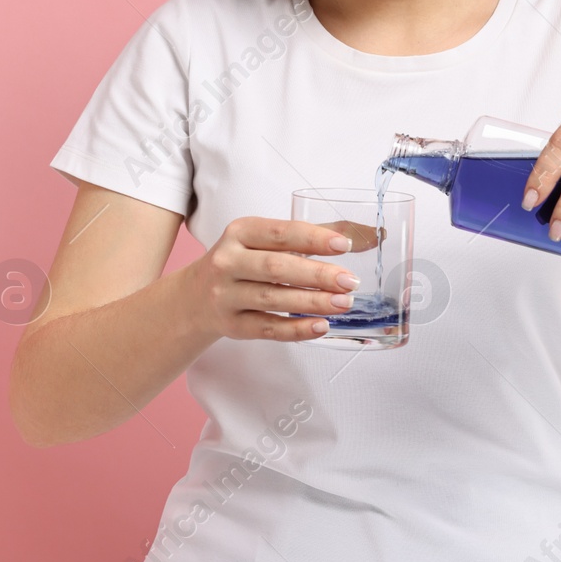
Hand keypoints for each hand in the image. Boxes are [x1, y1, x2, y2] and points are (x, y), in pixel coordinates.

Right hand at [179, 217, 373, 341]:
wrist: (194, 298)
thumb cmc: (241, 263)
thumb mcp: (263, 242)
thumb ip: (310, 237)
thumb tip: (366, 235)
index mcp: (240, 232)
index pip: (279, 232)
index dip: (313, 238)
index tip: (343, 245)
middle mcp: (228, 261)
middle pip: (276, 267)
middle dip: (317, 275)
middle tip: (350, 281)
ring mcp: (226, 295)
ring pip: (272, 299)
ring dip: (312, 302)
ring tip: (343, 303)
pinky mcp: (231, 325)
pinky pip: (267, 328)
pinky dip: (296, 329)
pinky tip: (320, 326)